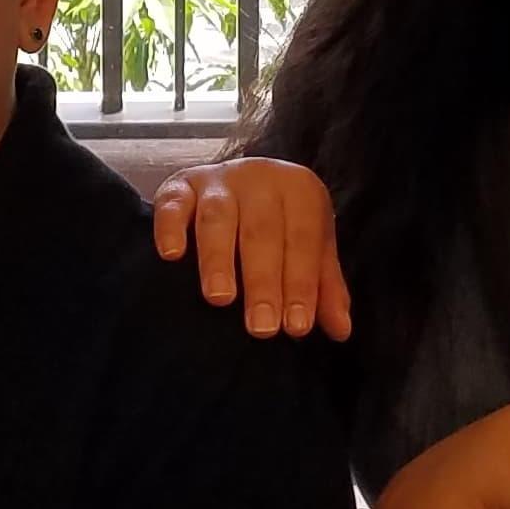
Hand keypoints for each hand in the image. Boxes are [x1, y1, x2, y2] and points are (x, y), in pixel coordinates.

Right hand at [149, 156, 354, 340]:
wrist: (241, 182)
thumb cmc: (282, 224)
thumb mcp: (310, 249)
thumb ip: (324, 288)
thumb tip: (340, 330)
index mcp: (300, 190)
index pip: (304, 239)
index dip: (302, 284)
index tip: (295, 326)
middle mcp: (260, 178)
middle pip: (262, 231)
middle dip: (263, 281)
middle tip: (261, 327)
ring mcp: (218, 179)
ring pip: (218, 217)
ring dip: (218, 260)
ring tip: (220, 299)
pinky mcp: (181, 184)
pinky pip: (173, 202)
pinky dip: (170, 227)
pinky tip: (171, 256)